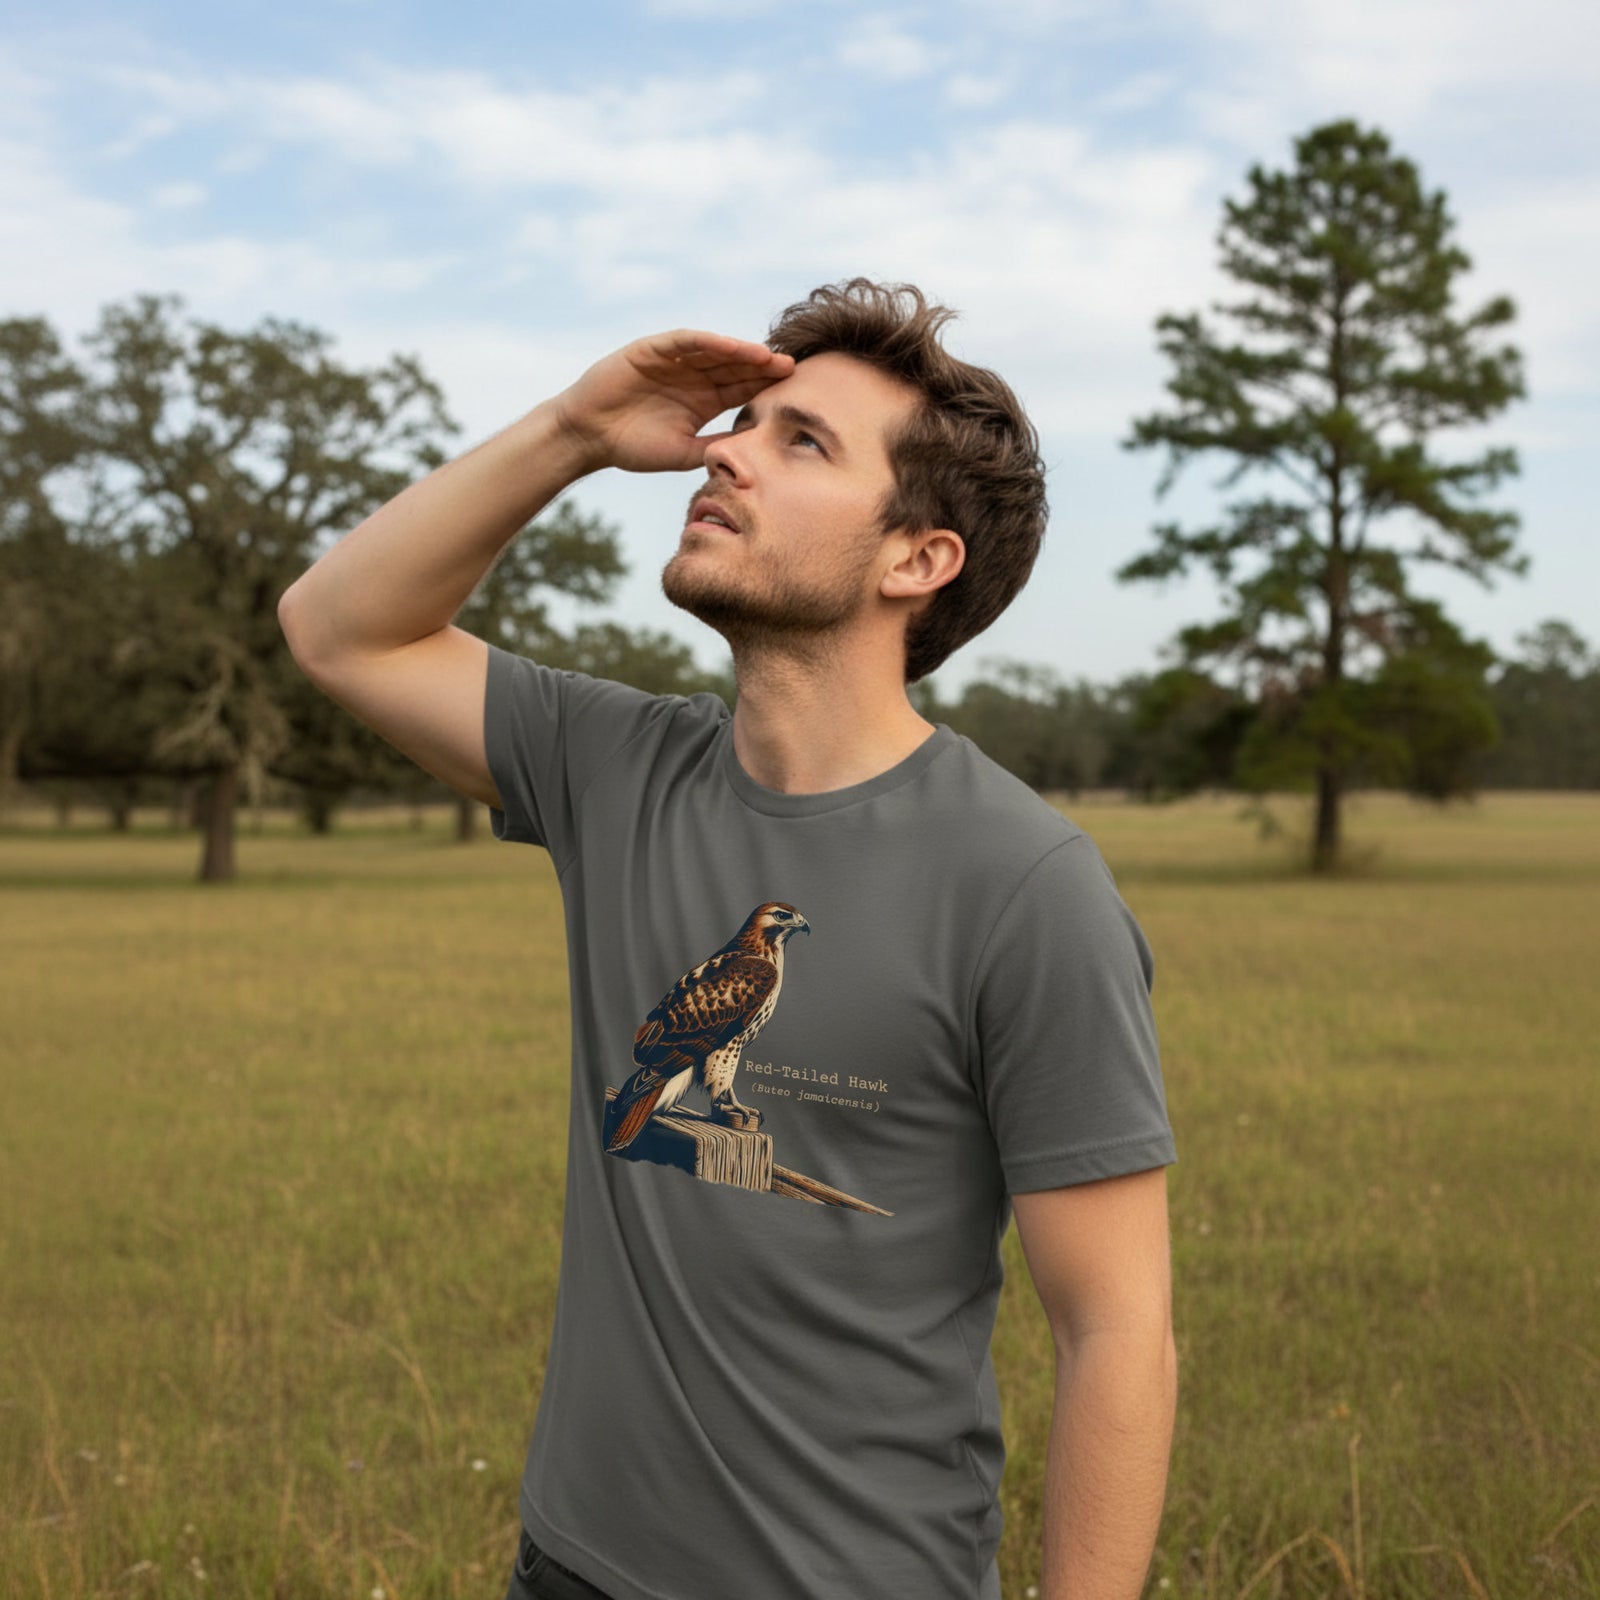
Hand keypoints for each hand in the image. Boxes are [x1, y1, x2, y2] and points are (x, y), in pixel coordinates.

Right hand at [551, 330, 795, 475]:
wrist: (588, 437)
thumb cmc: (632, 448)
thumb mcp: (684, 452)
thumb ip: (717, 445)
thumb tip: (755, 449)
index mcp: (703, 401)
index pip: (740, 390)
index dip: (765, 389)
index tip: (795, 393)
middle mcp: (692, 377)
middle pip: (734, 367)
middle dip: (761, 367)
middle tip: (792, 369)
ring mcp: (674, 361)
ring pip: (715, 351)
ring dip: (741, 352)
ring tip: (768, 357)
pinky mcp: (652, 349)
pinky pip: (686, 341)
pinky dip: (709, 342)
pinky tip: (732, 346)